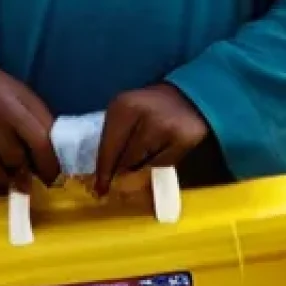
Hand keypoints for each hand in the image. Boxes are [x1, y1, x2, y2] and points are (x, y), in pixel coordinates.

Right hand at [0, 59, 60, 191]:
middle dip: (32, 170)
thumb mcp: (22, 94)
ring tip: (17, 167)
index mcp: (14, 110)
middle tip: (37, 170)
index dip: (51, 163)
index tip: (56, 173)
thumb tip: (54, 148)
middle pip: (21, 162)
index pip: (40, 143)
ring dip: (14, 176)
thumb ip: (40, 119)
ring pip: (4, 176)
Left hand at [94, 84, 209, 196]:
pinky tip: (163, 146)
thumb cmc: (147, 106)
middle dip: (121, 168)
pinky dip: (158, 160)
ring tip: (147, 147)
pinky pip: (161, 164)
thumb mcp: (125, 111)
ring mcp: (166, 129)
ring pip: (142, 164)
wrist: (187, 96)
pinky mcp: (183, 140)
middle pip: (124, 161)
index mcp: (124, 106)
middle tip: (120, 173)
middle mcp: (145, 116)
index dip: (103, 171)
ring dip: (141, 162)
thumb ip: (112, 138)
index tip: (99, 189)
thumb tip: (102, 177)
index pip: (108, 149)